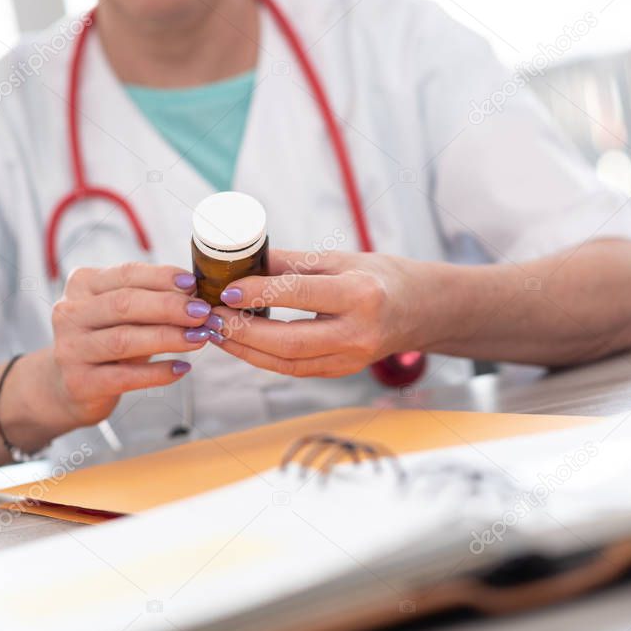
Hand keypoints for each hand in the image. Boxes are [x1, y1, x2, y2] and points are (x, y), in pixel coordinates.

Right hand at [47, 262, 213, 426]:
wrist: (69, 387)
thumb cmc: (106, 341)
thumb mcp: (121, 314)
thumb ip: (150, 299)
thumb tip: (195, 294)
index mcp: (81, 285)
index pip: (126, 274)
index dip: (162, 277)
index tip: (193, 284)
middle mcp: (70, 313)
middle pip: (124, 304)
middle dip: (169, 307)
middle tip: (202, 312)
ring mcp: (70, 349)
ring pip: (124, 339)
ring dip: (168, 337)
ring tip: (200, 338)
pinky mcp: (79, 383)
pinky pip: (125, 376)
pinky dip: (157, 372)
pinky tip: (182, 368)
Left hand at [206, 250, 432, 377]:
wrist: (420, 310)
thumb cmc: (379, 276)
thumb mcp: (339, 259)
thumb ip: (290, 263)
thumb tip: (240, 259)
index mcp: (361, 295)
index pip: (300, 295)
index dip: (259, 293)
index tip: (226, 289)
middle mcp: (357, 332)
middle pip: (288, 341)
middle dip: (242, 331)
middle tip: (211, 317)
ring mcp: (351, 359)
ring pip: (286, 363)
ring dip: (245, 349)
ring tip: (216, 331)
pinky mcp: (342, 371)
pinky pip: (294, 369)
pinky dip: (262, 358)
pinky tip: (239, 343)